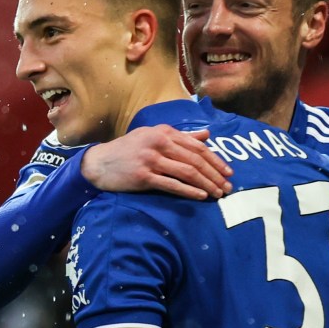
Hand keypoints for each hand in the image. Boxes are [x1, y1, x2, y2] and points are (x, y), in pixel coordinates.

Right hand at [81, 126, 232, 198]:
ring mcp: (151, 159)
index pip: (197, 146)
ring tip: (219, 194)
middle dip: (215, 174)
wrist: (99, 163)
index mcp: (164, 131)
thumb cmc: (129, 150)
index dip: (216, 159)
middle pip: (195, 159)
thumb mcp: (154, 136)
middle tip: (228, 187)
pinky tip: (201, 196)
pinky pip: (172, 184)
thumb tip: (207, 135)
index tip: (229, 171)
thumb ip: (181, 136)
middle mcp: (159, 142)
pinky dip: (189, 191)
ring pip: (187, 172)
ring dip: (207, 184)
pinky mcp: (144, 176)